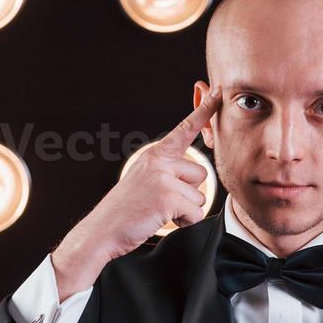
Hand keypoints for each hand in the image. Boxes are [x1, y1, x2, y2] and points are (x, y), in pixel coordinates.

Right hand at [51, 86, 222, 298]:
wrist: (103, 230)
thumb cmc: (126, 211)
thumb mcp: (146, 181)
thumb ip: (168, 172)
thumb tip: (196, 175)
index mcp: (155, 155)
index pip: (184, 130)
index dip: (204, 111)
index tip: (219, 92)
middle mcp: (159, 161)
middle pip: (201, 174)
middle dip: (189, 193)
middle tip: (163, 202)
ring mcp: (163, 177)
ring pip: (200, 196)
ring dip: (185, 210)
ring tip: (159, 211)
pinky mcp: (168, 196)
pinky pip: (195, 213)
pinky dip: (184, 222)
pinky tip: (162, 219)